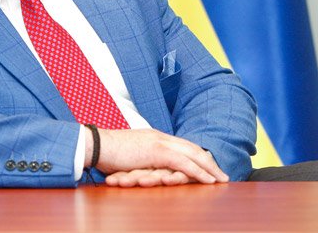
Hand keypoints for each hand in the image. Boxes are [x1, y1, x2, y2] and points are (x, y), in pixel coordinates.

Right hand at [86, 127, 228, 184]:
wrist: (95, 145)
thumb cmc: (106, 152)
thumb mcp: (128, 154)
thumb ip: (140, 157)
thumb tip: (145, 168)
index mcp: (153, 136)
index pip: (181, 145)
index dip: (197, 155)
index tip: (208, 165)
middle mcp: (159, 137)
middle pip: (192, 148)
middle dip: (209, 161)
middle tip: (222, 174)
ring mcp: (159, 143)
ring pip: (193, 154)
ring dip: (209, 168)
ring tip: (221, 179)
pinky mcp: (157, 152)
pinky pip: (184, 163)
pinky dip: (199, 171)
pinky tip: (209, 180)